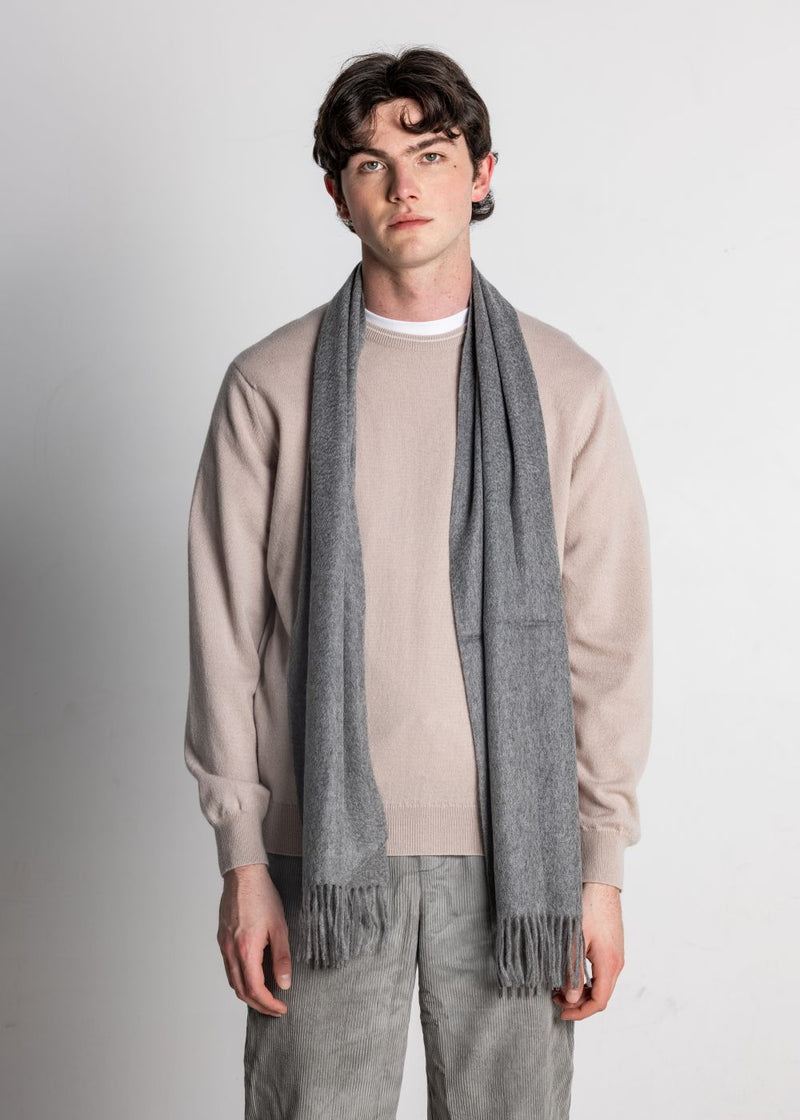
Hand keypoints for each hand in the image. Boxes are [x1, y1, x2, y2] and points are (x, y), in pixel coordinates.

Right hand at [218, 863, 292, 1016]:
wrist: (243, 875)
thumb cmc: (263, 897)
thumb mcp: (280, 927)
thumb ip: (282, 958)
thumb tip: (285, 984)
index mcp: (246, 950)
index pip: (255, 989)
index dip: (269, 1004)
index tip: (281, 1009)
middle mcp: (231, 951)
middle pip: (241, 991)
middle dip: (258, 1005)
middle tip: (275, 1009)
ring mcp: (223, 946)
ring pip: (232, 981)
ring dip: (248, 994)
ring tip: (266, 996)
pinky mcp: (222, 939)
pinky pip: (229, 968)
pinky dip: (240, 980)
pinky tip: (253, 976)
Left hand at [551, 881, 623, 1020]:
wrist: (600, 885)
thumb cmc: (588, 908)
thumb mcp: (575, 940)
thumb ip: (573, 971)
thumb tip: (571, 998)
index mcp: (609, 963)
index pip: (599, 1001)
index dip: (580, 1013)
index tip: (562, 1013)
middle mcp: (617, 963)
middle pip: (601, 996)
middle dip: (579, 1003)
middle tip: (556, 999)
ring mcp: (616, 956)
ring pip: (602, 985)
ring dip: (583, 991)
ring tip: (560, 987)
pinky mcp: (613, 949)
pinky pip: (602, 973)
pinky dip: (588, 980)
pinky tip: (572, 973)